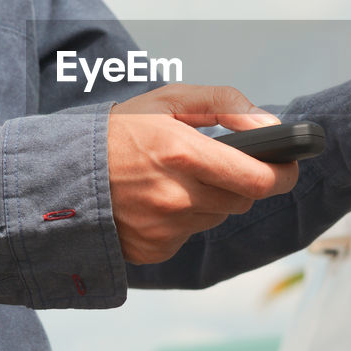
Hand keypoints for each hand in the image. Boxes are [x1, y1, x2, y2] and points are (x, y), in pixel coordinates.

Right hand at [108, 85, 298, 263]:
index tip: (288, 166)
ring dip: (209, 199)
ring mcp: (165, 228)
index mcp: (184, 154)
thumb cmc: (118, 132)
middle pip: (242, 200)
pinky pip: (189, 235)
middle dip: (239, 181)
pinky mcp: (154, 250)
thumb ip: (226, 104)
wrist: (61, 174)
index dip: (283, 174)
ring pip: (216, 217)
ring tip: (176, 178)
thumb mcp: (170, 100)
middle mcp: (177, 197)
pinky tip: (157, 200)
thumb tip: (270, 125)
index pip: (259, 180)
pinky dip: (182, 219)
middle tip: (216, 163)